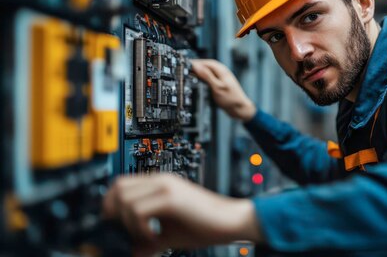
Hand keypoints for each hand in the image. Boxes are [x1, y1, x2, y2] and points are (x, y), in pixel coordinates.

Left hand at [102, 174, 262, 256]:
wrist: (231, 221)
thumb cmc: (206, 225)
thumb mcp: (170, 234)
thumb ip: (149, 240)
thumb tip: (133, 252)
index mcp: (161, 184)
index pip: (121, 183)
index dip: (111, 204)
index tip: (116, 225)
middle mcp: (161, 180)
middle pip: (118, 187)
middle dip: (115, 213)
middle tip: (129, 232)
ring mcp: (166, 186)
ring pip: (125, 199)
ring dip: (129, 223)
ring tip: (147, 236)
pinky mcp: (171, 198)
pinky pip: (138, 210)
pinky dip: (140, 228)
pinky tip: (155, 237)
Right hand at [191, 59, 256, 121]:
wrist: (240, 108)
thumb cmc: (231, 99)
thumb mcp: (217, 87)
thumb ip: (207, 76)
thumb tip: (197, 67)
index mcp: (222, 70)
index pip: (206, 62)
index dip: (196, 63)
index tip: (186, 64)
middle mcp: (222, 72)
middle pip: (206, 66)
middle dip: (196, 67)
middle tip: (186, 69)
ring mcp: (221, 78)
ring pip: (208, 72)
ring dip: (199, 72)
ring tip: (190, 74)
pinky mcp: (220, 84)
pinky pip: (209, 78)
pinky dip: (203, 78)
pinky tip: (199, 81)